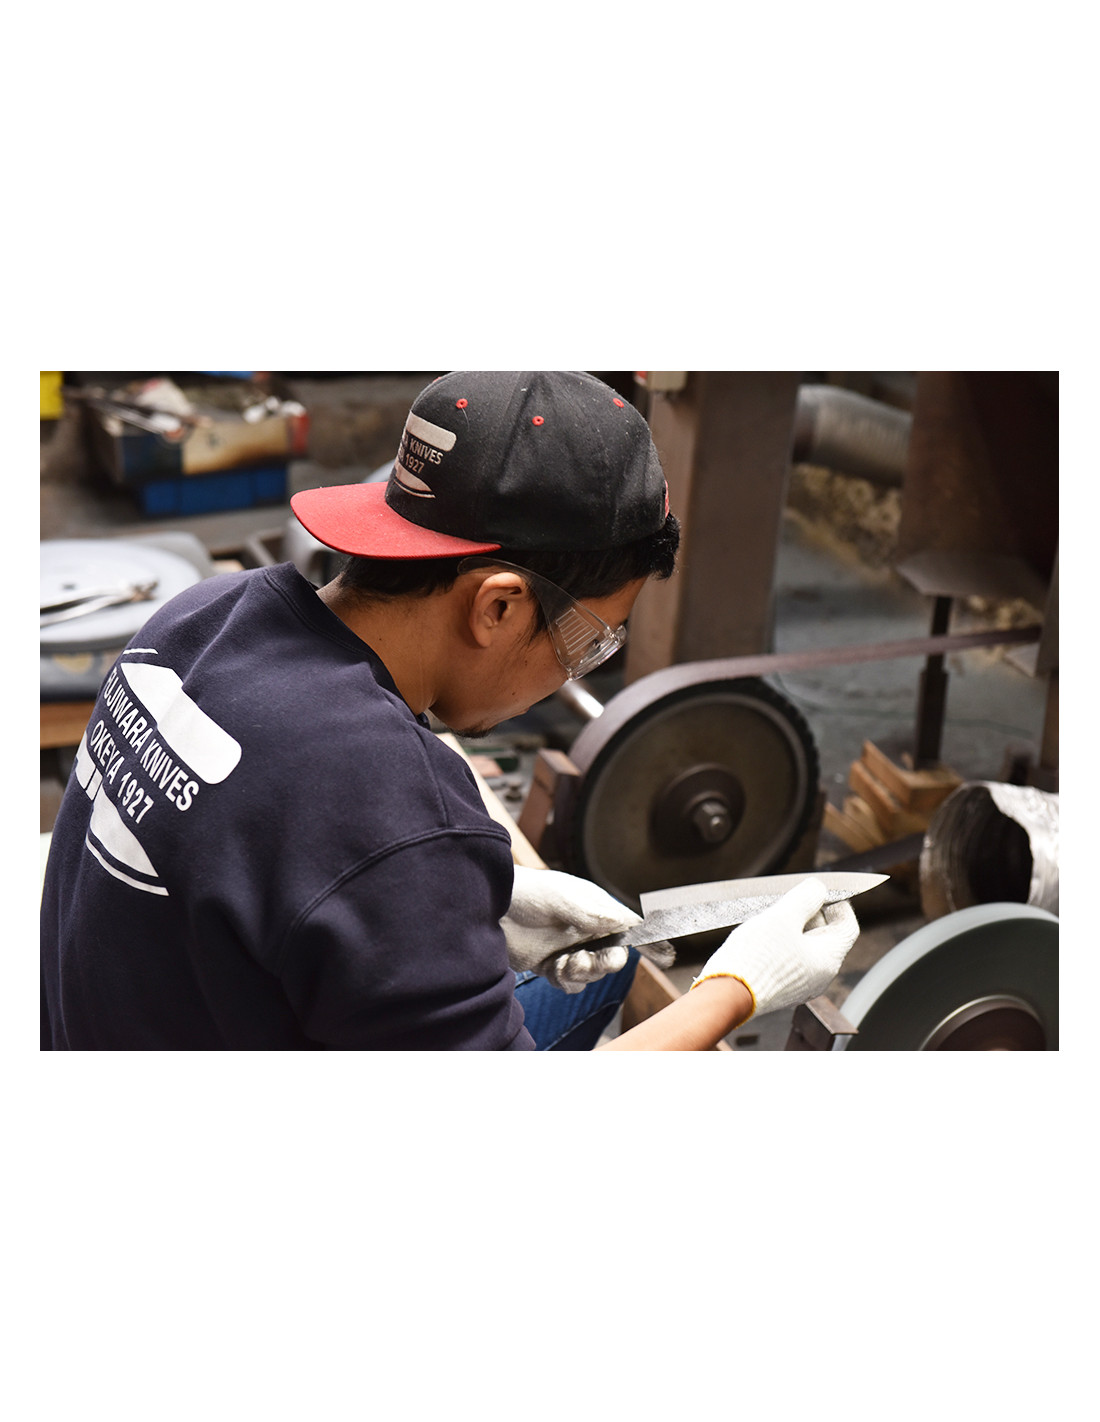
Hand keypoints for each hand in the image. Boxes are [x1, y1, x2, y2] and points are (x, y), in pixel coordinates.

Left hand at [501, 867, 669, 994]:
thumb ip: (598, 916)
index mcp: (596, 909)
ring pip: (591, 974)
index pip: (630, 928)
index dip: (649, 942)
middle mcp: (585, 929)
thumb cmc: (530, 894)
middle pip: (612, 957)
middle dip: (605, 964)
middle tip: (590, 960)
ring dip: (581, 973)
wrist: (486, 907)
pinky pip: (569, 983)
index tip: (666, 957)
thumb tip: (630, 925)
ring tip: (564, 962)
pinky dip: (564, 981)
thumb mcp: (567, 900)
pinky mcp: (548, 963)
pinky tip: (552, 969)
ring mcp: (567, 947)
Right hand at [691, 876, 859, 1019]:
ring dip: (792, 928)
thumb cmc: (757, 959)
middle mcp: (819, 977)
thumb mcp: (783, 918)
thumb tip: (818, 889)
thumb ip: (805, 898)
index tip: (820, 891)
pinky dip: (780, 943)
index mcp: (828, 960)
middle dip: (809, 913)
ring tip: (771, 917)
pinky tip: (761, 936)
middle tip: (790, 901)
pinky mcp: (779, 988)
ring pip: (804, 947)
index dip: (837, 904)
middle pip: (825, 935)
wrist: (726, 994)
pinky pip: (788, 959)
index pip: (847, 926)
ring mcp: (799, 985)